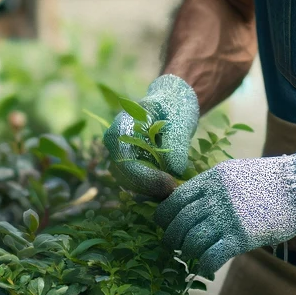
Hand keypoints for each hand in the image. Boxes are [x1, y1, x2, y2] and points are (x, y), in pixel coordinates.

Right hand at [103, 74, 199, 199]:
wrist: (174, 104)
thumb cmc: (174, 107)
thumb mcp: (178, 119)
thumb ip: (175, 142)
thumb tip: (175, 170)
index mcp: (122, 126)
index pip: (124, 157)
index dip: (144, 175)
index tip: (169, 182)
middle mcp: (117, 143)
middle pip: (124, 174)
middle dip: (149, 187)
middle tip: (175, 190)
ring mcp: (123, 156)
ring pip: (130, 182)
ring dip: (151, 191)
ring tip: (175, 189)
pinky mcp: (133, 165)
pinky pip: (138, 183)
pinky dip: (153, 189)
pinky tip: (171, 188)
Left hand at [154, 148, 295, 275]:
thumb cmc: (270, 180)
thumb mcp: (235, 172)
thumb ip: (212, 186)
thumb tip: (191, 203)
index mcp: (212, 179)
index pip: (176, 199)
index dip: (165, 216)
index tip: (165, 225)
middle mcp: (215, 197)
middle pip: (180, 222)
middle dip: (172, 238)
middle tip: (174, 246)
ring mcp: (227, 218)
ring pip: (192, 241)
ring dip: (188, 252)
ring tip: (192, 256)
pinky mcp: (241, 237)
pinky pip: (211, 256)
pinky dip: (204, 265)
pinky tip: (206, 267)